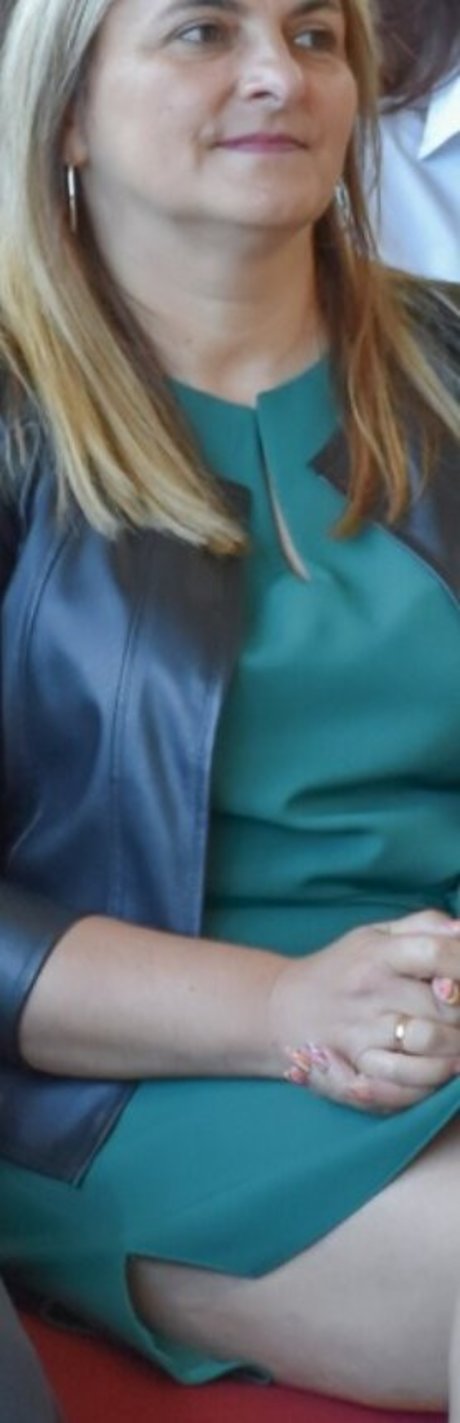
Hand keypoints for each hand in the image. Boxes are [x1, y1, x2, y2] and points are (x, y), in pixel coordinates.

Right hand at [270, 909, 459, 1112]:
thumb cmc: (342, 968)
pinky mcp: (354, 1073)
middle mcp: (370, 994)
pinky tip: (442, 1071)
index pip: (435, 953)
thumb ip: (425, 927)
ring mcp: (362, 1036)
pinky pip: (404, 1085)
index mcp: (377, 954)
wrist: (279, 1008)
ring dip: (456, 1051)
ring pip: (428, 1049)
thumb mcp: (376, 935)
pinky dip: (430, 1082)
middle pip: (442, 1008)